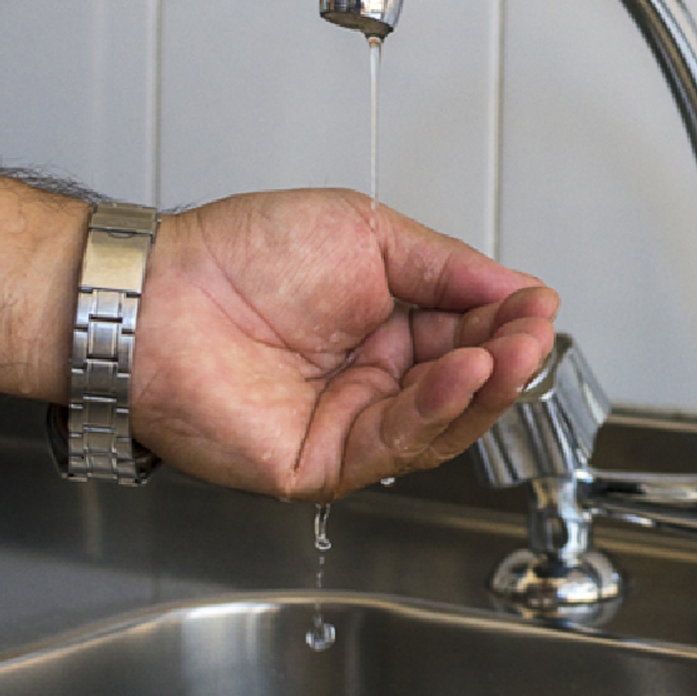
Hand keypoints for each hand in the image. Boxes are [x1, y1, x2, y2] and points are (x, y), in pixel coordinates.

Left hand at [130, 189, 556, 500]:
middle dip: (507, 358)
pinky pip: (393, 443)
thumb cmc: (238, 255)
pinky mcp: (321, 462)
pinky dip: (436, 407)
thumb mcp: (368, 233)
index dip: (507, 322)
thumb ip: (446, 267)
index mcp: (387, 324)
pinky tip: (463, 371)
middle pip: (465, 384)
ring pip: (441, 422)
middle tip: (533, 332)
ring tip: (510, 350)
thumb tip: (517, 289)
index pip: (468, 333)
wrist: (157, 289)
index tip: (539, 305)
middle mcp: (373, 379)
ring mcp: (349, 424)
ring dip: (484, 386)